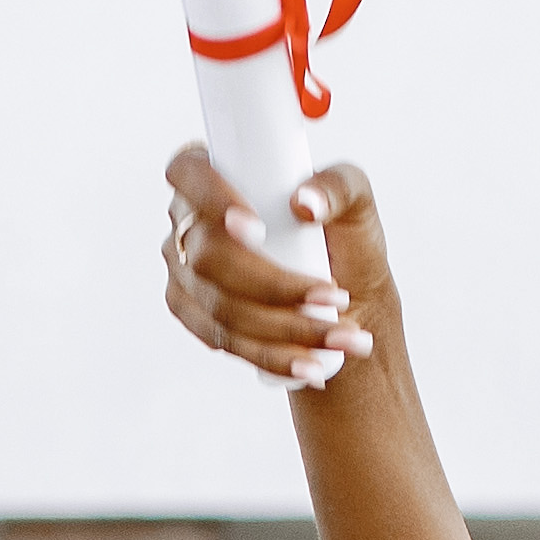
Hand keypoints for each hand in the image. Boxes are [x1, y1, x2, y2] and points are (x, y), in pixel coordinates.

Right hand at [162, 145, 392, 399]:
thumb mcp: (354, 201)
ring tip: (343, 337)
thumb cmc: (341, 237)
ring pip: (221, 308)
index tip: (256, 230)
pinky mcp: (194, 316)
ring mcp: (184, 272)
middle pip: (209, 257)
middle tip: (334, 296)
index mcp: (214, 174)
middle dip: (273, 284)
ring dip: (285, 329)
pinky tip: (309, 365)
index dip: (211, 199)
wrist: (341, 297)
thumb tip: (304, 204)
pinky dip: (272, 356)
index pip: (188, 173)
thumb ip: (339, 186)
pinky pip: (225, 342)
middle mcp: (188, 222)